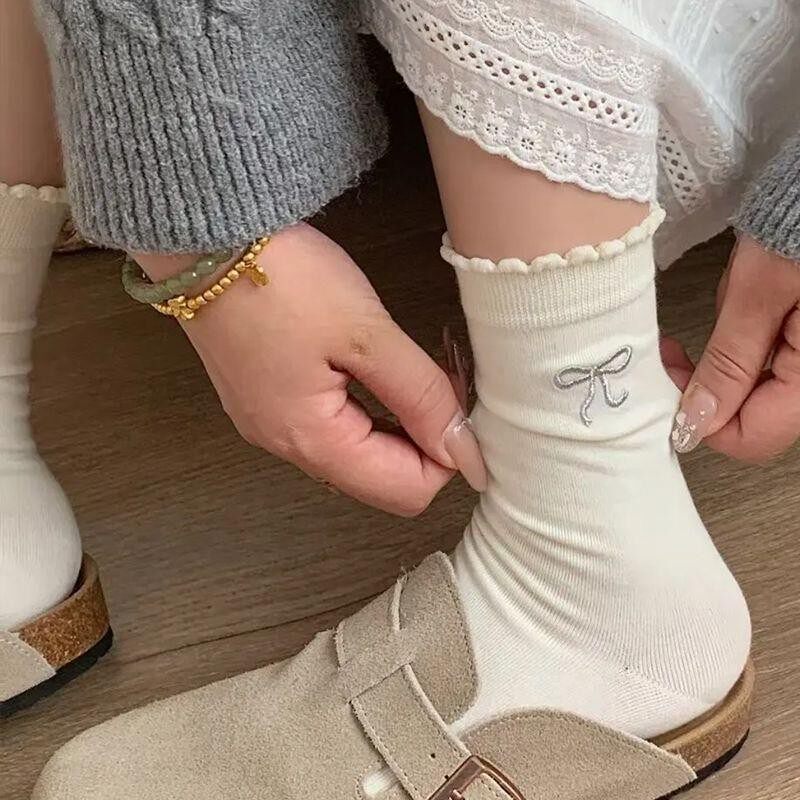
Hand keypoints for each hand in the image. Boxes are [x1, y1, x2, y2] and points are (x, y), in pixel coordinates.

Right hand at [137, 224, 485, 514]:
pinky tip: (372, 365)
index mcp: (311, 441)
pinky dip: (367, 408)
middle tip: (437, 377)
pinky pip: (333, 428)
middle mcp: (287, 447)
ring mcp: (272, 425)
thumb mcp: (367, 334)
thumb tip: (464, 451)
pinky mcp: (268, 400)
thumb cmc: (278, 276)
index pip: (407, 492)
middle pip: (382, 480)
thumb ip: (421, 396)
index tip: (456, 400)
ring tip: (407, 366)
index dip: (448, 454)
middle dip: (424, 438)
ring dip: (398, 422)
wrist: (205, 235)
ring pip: (359, 454)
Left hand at [663, 236, 799, 460]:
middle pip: (752, 417)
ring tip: (708, 324)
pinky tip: (736, 316)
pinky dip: (740, 349)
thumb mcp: (759, 292)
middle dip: (705, 390)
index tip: (667, 380)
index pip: (750, 437)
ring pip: (755, 393)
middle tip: (673, 355)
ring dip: (720, 368)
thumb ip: (729, 361)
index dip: (699, 420)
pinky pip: (767, 364)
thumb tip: (694, 420)